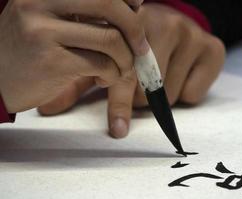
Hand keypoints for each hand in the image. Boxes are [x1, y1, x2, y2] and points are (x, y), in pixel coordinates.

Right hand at [0, 0, 148, 112]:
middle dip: (135, 29)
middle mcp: (41, 2)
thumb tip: (133, 7)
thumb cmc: (31, 49)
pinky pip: (102, 65)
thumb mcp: (52, 19)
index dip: (127, 0)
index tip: (135, 12)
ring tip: (119, 69)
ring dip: (126, 60)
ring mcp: (43, 31)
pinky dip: (113, 75)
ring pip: (111, 39)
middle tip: (141, 47)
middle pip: (110, 5)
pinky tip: (104, 79)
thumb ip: (85, 11)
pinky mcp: (51, 62)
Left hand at [39, 3, 224, 137]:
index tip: (118, 130)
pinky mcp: (214, 49)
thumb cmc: (131, 44)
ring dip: (161, 97)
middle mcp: (166, 23)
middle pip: (150, 88)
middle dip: (141, 97)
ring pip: (171, 93)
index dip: (120, 103)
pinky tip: (181, 75)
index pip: (125, 71)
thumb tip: (48, 108)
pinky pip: (195, 93)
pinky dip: (187, 94)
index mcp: (132, 23)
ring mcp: (191, 34)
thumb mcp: (102, 56)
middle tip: (140, 85)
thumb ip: (78, 80)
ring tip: (159, 78)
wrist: (171, 22)